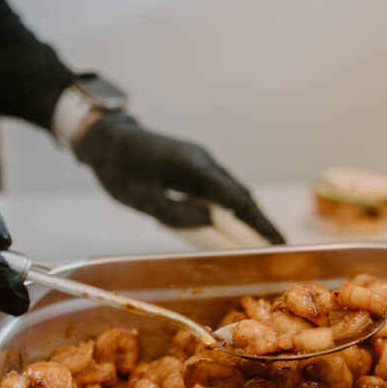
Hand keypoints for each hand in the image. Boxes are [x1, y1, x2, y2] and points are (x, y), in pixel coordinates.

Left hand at [72, 111, 284, 243]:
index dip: (258, 223)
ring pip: (232, 192)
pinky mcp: (194, 168)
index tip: (275, 242)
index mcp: (194, 167)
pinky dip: (231, 209)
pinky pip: (218, 191)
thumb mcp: (143, 199)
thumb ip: (178, 214)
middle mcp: (204, 162)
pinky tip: (236, 226)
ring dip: (247, 216)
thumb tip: (209, 222)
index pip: (236, 199)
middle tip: (278, 247)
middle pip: (241, 195)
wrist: (108, 140)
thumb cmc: (119, 168)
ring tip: (262, 240)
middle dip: (260, 222)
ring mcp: (200, 163)